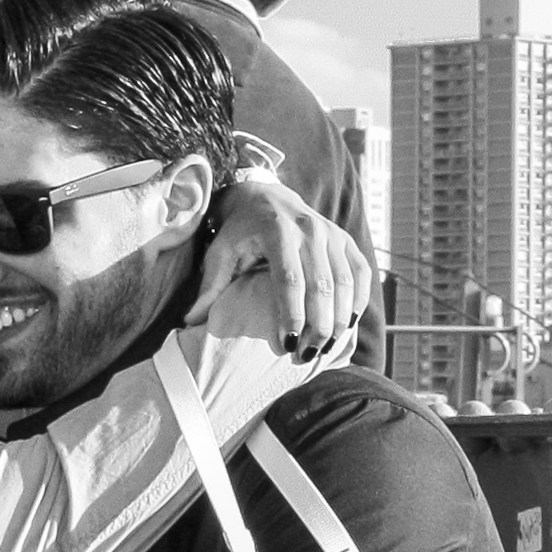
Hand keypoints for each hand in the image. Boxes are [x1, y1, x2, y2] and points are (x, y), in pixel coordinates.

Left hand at [195, 175, 369, 357]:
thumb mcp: (220, 252)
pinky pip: (361, 275)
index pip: (290, 280)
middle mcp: (311, 229)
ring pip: (346, 284)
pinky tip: (348, 327)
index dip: (291, 315)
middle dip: (318, 327)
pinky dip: (358, 303)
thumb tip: (190, 321)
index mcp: (277, 231)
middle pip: (322, 286)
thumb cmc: (239, 230)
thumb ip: (210, 286)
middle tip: (305, 356)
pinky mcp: (346, 241)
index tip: (286, 345)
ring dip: (339, 322)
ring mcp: (332, 234)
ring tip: (324, 349)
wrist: (267, 196)